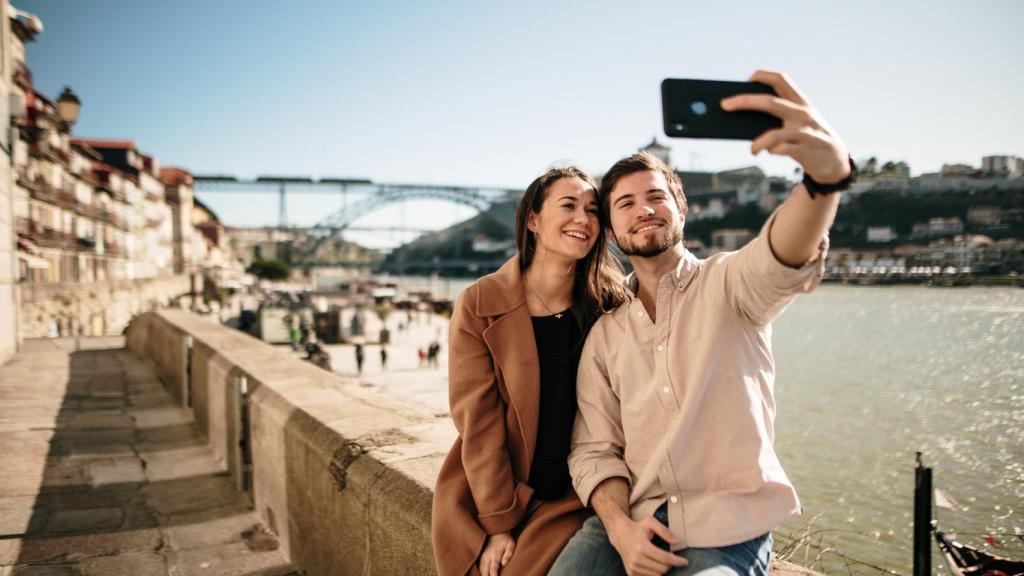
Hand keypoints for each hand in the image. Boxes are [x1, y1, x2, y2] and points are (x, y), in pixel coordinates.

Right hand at [478, 531, 515, 575]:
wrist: (496, 531)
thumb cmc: (505, 539)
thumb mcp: (511, 544)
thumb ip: (509, 554)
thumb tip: (504, 564)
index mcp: (495, 555)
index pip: (493, 570)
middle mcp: (487, 557)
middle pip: (485, 572)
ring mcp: (482, 557)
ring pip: (481, 570)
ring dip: (484, 575)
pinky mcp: (480, 556)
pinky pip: (479, 567)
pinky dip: (481, 572)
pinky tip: (484, 574)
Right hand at [607, 516, 687, 575]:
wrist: (620, 534)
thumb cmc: (637, 527)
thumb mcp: (650, 522)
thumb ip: (664, 531)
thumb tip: (676, 542)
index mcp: (642, 547)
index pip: (665, 559)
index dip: (678, 561)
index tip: (685, 562)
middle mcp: (636, 559)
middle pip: (662, 569)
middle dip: (671, 565)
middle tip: (674, 559)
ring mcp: (632, 568)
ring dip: (663, 570)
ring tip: (664, 561)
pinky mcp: (631, 573)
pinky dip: (655, 573)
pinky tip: (656, 565)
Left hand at [721, 70, 849, 184]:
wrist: (835, 161)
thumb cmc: (807, 138)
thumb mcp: (797, 122)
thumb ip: (776, 117)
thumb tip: (741, 117)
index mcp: (800, 101)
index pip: (780, 79)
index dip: (761, 76)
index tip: (745, 81)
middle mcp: (802, 113)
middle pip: (770, 102)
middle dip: (744, 101)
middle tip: (724, 105)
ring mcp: (804, 131)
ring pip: (774, 134)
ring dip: (758, 143)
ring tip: (753, 149)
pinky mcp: (805, 150)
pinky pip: (781, 150)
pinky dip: (772, 151)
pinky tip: (770, 152)